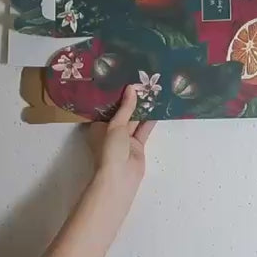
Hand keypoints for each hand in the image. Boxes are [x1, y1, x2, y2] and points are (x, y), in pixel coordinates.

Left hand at [34, 85, 156, 256]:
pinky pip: (144, 129)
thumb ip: (125, 107)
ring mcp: (125, 139)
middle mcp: (110, 131)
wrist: (119, 177)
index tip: (122, 79)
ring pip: (135, 120)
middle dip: (131, 100)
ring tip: (152, 91)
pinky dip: (150, 120)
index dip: (114, 94)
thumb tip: (131, 88)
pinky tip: (158, 107)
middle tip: (141, 81)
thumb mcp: (115, 125)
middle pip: (122, 112)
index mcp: (98, 126)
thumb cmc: (109, 149)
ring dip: (142, 108)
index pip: (106, 107)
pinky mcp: (137, 145)